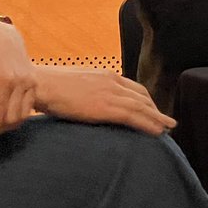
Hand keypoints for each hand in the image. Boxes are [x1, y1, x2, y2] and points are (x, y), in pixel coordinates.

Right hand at [33, 66, 175, 135]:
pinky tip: (156, 131)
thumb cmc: (50, 86)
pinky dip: (148, 123)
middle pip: (142, 97)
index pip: (134, 88)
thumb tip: (89, 101)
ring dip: (157, 118)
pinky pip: (132, 116)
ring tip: (167, 127)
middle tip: (165, 121)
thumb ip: (89, 91)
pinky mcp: (104, 107)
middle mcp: (112, 82)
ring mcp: (109, 93)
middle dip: (155, 110)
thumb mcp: (76, 84)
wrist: (40, 84)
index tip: (153, 110)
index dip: (146, 101)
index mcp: (106, 75)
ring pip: (141, 107)